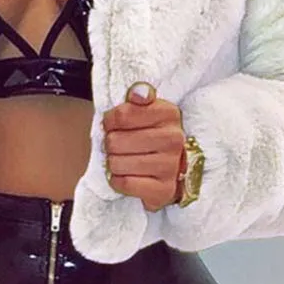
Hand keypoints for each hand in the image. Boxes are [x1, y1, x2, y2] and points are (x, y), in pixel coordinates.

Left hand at [101, 81, 184, 211]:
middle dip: (111, 144)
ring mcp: (171, 166)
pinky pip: (124, 183)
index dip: (109, 121)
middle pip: (115, 141)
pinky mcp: (164, 190)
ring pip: (117, 163)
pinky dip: (118, 181)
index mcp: (169, 113)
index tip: (113, 125)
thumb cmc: (151, 136)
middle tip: (118, 146)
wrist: (171, 170)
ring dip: (113, 163)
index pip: (121, 115)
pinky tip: (126, 175)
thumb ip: (139, 96)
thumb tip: (138, 93)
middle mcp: (174, 139)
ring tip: (123, 160)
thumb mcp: (146, 111)